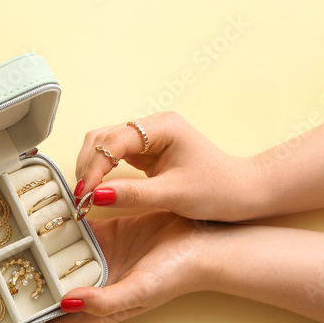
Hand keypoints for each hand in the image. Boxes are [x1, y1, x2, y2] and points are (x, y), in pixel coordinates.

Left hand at [22, 212, 219, 322]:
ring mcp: (98, 258)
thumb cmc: (180, 273)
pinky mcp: (106, 232)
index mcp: (100, 307)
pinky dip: (55, 227)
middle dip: (24, 290)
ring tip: (4, 248)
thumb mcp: (141, 291)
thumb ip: (105, 302)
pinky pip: (72, 231)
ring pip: (57, 259)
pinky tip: (33, 218)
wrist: (208, 241)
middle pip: (49, 292)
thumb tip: (66, 303)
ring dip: (35, 255)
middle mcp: (94, 285)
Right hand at [74, 111, 261, 222]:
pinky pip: (113, 156)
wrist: (243, 192)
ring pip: (103, 145)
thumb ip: (132, 195)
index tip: (84, 193)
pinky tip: (97, 189)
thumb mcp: (174, 195)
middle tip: (80, 196)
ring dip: (91, 167)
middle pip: (102, 138)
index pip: (113, 141)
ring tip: (86, 194)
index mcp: (162, 127)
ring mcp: (149, 138)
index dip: (94, 167)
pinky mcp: (147, 151)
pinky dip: (101, 171)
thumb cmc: (218, 190)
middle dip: (87, 165)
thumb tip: (95, 195)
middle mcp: (153, 126)